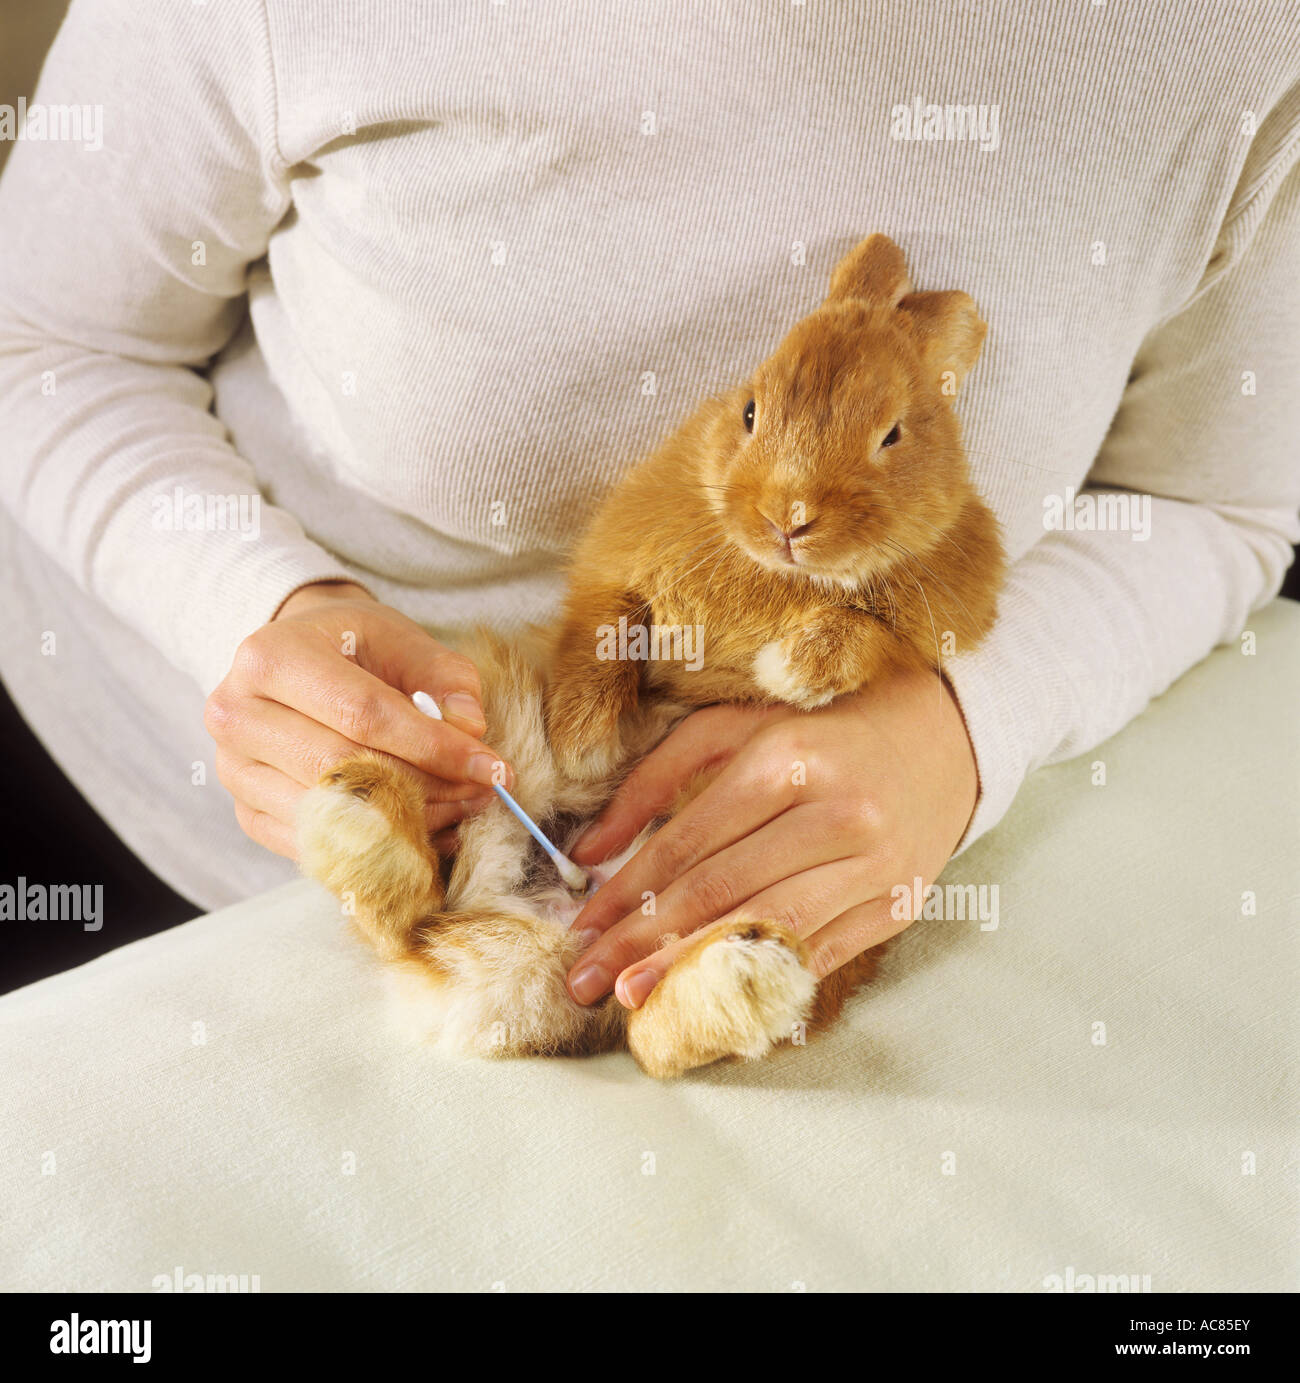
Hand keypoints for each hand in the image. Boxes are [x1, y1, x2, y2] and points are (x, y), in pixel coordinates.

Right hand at [204, 581, 513, 859]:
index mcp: (270, 657)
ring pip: (333, 815)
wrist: (296, 662)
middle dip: (429, 787)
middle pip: (344, 769)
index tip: (492, 768)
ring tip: (462, 808)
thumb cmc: (353, 646)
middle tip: (486, 792)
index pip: (363, 714)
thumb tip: (470, 729)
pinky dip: (382, 847)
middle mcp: (237, 715)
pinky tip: (428, 830)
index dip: (434, 747)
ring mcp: (235, 772)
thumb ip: (445, 678)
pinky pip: (321, 846)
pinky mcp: (248, 814)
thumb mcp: (402, 639)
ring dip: (411, 821)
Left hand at [563, 664, 977, 1006]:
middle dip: (643, 942)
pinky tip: (710, 1000)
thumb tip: (588, 851)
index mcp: (786, 760)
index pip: (689, 843)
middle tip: (586, 980)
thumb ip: (653, 783)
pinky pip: (817, 954)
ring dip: (692, 971)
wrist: (943, 741)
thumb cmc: (818, 732)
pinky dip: (759, 981)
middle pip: (721, 891)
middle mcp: (834, 812)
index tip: (581, 929)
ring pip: (767, 930)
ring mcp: (873, 865)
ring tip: (634, 998)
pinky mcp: (898, 906)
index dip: (628, 892)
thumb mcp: (732, 730)